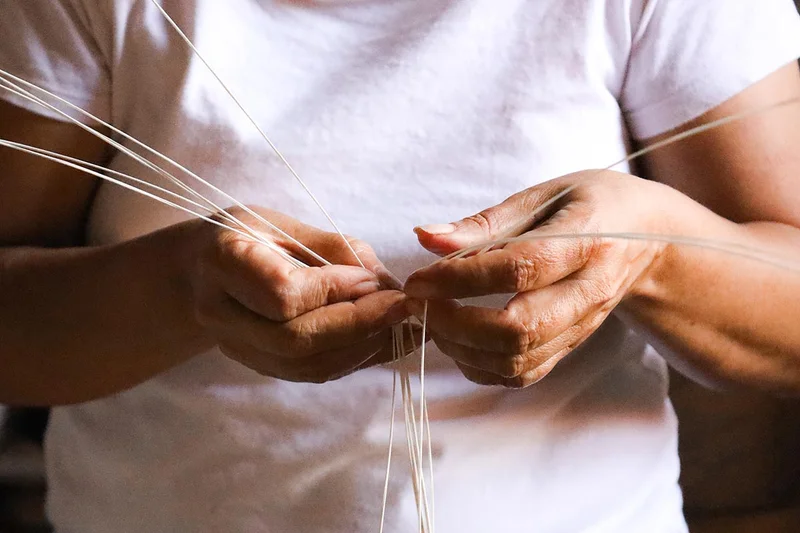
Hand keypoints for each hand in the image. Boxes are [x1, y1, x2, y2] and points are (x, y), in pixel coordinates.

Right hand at [190, 207, 411, 382]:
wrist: (200, 272)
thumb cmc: (247, 237)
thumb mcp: (284, 224)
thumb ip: (333, 249)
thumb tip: (384, 282)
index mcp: (223, 262)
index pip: (282, 294)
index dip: (334, 290)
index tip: (373, 278)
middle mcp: (222, 314)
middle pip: (296, 340)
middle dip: (360, 325)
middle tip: (403, 306)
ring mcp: (237, 348)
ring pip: (307, 366)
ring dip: (364, 347)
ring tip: (402, 323)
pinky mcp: (260, 366)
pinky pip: (312, 373)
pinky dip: (356, 358)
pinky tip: (386, 339)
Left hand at [405, 171, 670, 386]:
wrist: (646, 240)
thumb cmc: (590, 206)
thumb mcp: (544, 196)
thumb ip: (485, 222)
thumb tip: (426, 237)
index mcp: (585, 242)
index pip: (519, 269)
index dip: (461, 278)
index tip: (419, 278)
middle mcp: (587, 292)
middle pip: (519, 328)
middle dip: (455, 323)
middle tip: (420, 304)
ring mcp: (580, 326)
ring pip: (517, 359)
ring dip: (462, 348)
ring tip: (433, 320)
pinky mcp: (570, 347)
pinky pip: (523, 374)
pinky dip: (481, 366)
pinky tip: (458, 340)